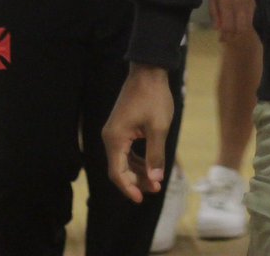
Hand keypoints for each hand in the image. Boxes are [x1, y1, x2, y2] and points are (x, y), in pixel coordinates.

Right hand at [102, 64, 173, 203]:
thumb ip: (155, 155)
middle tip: (156, 188)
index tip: (141, 199)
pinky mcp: (122, 127)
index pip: (117, 173)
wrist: (149, 71)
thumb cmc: (154, 97)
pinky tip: (150, 165)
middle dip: (136, 181)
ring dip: (138, 171)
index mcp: (115, 138)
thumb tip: (155, 179)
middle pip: (120, 168)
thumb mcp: (158, 127)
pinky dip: (137, 159)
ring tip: (156, 180)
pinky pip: (127, 150)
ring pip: (124, 160)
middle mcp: (110, 137)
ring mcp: (115, 131)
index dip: (129, 188)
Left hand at [208, 0, 255, 39]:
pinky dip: (249, 22)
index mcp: (227, 3)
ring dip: (242, 30)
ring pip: (249, 24)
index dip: (225, 37)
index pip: (228, 28)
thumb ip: (214, 12)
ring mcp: (250, 2)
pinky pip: (254, 16)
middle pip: (241, 29)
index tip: (221, 39)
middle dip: (234, 36)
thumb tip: (217, 28)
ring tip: (236, 30)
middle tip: (229, 36)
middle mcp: (240, 5)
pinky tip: (243, 20)